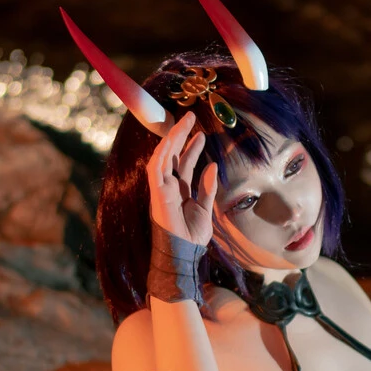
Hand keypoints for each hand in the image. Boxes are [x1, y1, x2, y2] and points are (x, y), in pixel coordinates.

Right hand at [145, 110, 217, 246]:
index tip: (200, 133)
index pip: (184, 163)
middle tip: (190, 117)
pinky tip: (171, 140)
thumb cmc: (193, 236)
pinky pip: (157, 169)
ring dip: (172, 138)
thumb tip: (213, 166)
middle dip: (180, 135)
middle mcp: (168, 186)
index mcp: (179, 190)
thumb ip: (207, 187)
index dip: (191, 147)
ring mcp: (161, 189)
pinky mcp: (157, 193)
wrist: (184, 254)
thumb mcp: (206, 208)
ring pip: (164, 156)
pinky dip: (163, 153)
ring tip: (184, 122)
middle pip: (172, 155)